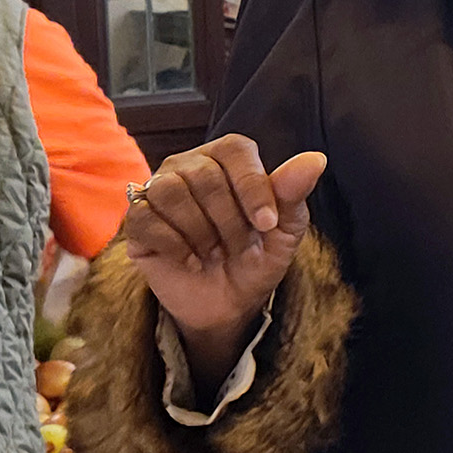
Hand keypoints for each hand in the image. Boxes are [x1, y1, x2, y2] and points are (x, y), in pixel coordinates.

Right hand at [125, 135, 325, 349]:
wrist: (228, 303)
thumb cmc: (258, 256)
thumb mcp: (285, 230)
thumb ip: (293, 194)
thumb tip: (316, 159)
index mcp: (227, 158)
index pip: (235, 150)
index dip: (252, 186)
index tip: (266, 224)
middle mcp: (188, 165)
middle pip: (203, 174)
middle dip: (229, 220)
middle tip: (239, 247)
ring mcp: (157, 190)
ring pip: (171, 191)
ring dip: (201, 231)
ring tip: (215, 252)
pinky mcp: (136, 221)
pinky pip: (146, 219)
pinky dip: (175, 245)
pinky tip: (192, 261)